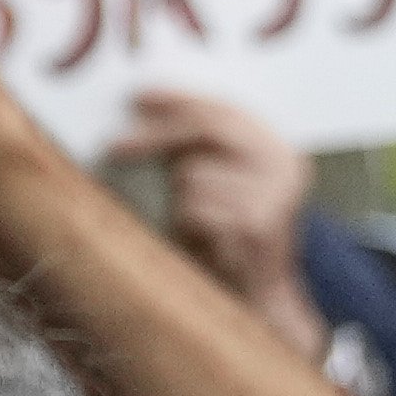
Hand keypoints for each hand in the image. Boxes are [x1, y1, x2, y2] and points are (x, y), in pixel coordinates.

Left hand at [108, 87, 327, 353]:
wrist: (262, 298)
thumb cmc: (228, 241)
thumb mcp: (224, 187)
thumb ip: (200, 153)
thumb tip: (141, 117)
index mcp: (280, 149)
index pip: (224, 110)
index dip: (178, 100)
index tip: (137, 97)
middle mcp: (284, 166)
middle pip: (206, 131)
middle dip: (153, 136)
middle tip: (111, 147)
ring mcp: (273, 196)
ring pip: (190, 176)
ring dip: (176, 201)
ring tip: (194, 225)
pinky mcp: (255, 226)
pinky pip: (193, 209)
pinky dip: (184, 225)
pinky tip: (202, 241)